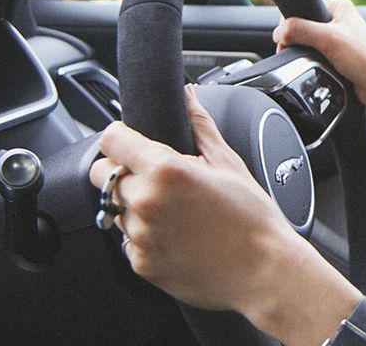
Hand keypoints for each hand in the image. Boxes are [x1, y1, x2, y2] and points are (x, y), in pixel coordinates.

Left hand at [89, 86, 360, 342]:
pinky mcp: (139, 263)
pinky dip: (145, 236)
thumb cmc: (252, 218)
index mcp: (165, 171)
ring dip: (135, 205)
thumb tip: (187, 95)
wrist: (263, 271)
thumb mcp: (228, 163)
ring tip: (175, 212)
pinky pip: (127, 240)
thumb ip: (199, 125)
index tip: (134, 144)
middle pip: (102, 174)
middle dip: (123, 171)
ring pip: (115, 208)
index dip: (122, 138)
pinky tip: (177, 236)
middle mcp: (144, 203)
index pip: (111, 140)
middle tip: (159, 179)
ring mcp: (139, 236)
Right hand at [274, 0, 365, 111]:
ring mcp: (338, 38)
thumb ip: (300, 30)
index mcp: (338, 6)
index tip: (285, 40)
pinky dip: (312, 63)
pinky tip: (318, 69)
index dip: (290, 25)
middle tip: (299, 53)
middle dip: (297, 42)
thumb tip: (278, 32)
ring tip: (314, 62)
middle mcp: (338, 19)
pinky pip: (315, 57)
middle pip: (302, 27)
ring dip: (305, 54)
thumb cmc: (365, 58)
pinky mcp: (337, 56)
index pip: (301, 9)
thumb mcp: (328, 38)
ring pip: (307, 44)